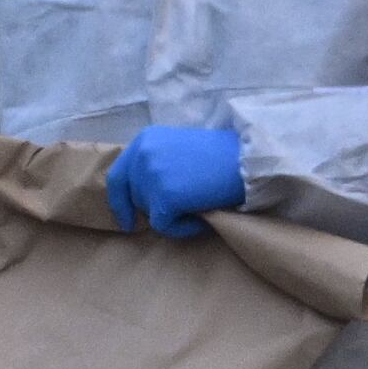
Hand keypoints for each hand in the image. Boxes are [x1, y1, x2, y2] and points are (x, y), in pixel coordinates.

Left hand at [104, 124, 245, 237]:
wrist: (248, 162)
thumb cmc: (221, 157)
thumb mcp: (178, 149)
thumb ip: (156, 164)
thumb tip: (138, 193)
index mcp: (145, 140)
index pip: (119, 177)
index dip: (120, 201)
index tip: (126, 219)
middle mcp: (142, 155)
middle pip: (134, 197)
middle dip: (157, 208)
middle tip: (186, 205)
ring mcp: (151, 176)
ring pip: (150, 213)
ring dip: (173, 216)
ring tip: (200, 204)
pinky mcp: (164, 197)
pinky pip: (164, 226)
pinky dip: (183, 228)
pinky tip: (202, 216)